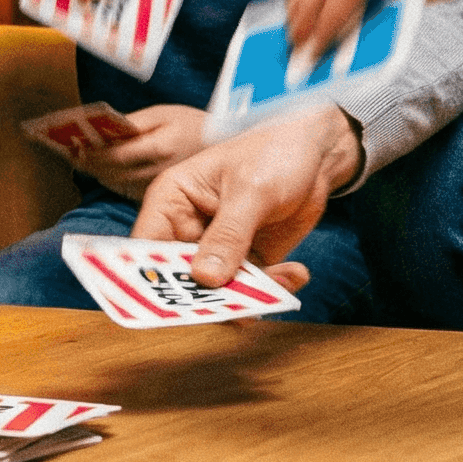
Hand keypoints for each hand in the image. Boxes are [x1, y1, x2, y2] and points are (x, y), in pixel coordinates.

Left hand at [69, 105, 207, 199]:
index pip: (117, 154)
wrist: (223, 144)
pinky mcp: (160, 192)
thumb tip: (103, 130)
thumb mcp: (163, 113)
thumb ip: (133, 122)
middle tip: (70, 153)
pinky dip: (110, 179)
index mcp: (161, 147)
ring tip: (79, 160)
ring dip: (96, 173)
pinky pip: (127, 189)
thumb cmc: (192, 124)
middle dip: (89, 163)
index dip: (92, 152)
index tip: (74, 145)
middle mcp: (160, 170)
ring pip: (117, 184)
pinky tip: (100, 169)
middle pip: (113, 172)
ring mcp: (160, 184)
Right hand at [134, 104, 361, 288]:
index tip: (167, 306)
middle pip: (179, 277)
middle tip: (238, 308)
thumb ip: (228, 234)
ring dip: (248, 296)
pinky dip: (273, 288)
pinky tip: (296, 272)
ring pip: (217, 291)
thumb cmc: (273, 153)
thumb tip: (205, 278)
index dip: (148, 278)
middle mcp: (187, 229)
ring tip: (283, 283)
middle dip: (207, 297)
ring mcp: (217, 249)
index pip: (145, 246)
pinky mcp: (246, 261)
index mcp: (172, 201)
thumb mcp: (251, 190)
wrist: (316, 153)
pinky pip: (250, 289)